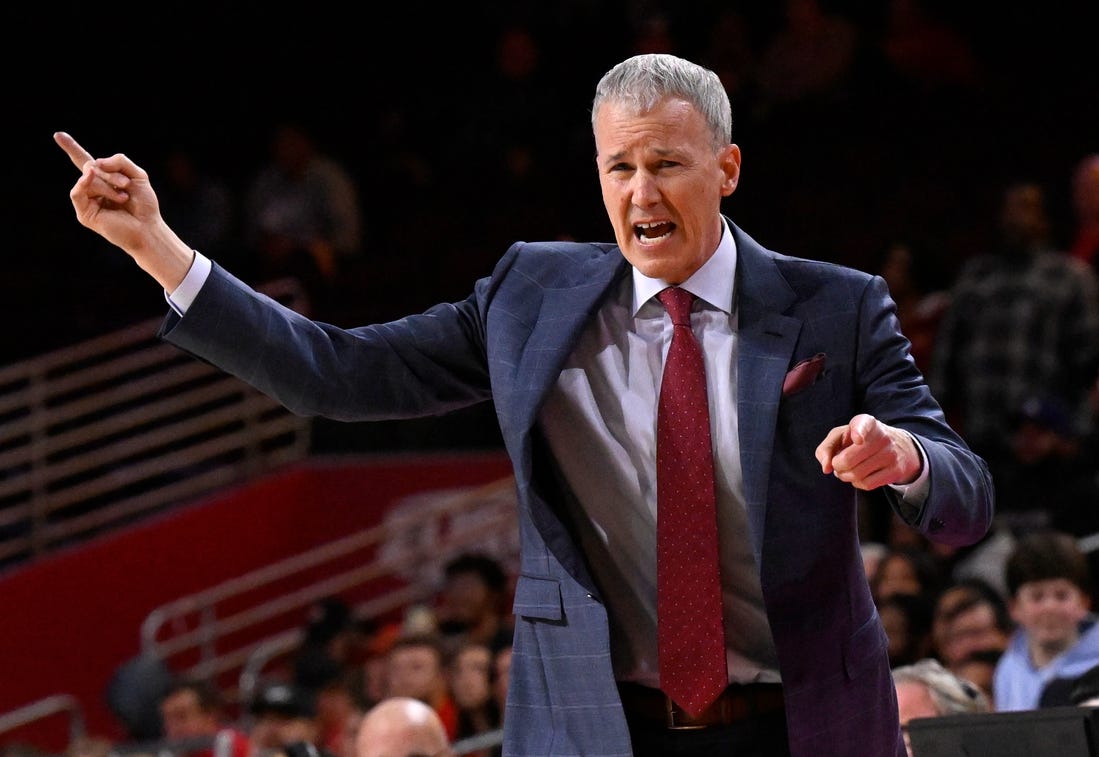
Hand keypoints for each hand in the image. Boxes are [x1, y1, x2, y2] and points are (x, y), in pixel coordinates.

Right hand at [55, 132, 193, 290]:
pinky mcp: (84, 213)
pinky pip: (77, 192)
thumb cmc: (144, 204)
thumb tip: (96, 165)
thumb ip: (120, 161)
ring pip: (88, 178)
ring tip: (123, 196)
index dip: (72, 148)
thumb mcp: (138, 174)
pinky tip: (92, 179)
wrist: (148, 227)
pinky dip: (85, 183)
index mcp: (104, 179)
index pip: (85, 161)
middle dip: (111, 172)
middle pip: (91, 166)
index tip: (58, 135)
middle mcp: (93, 189)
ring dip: (108, 185)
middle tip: (126, 185)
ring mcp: (87, 200)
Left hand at [815, 413, 921, 489]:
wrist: (900, 447)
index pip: (862, 425)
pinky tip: (859, 476)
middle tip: (838, 464)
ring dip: (845, 476)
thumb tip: (826, 468)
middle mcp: (881, 436)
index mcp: (867, 422)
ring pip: (856, 474)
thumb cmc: (860, 441)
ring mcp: (891, 454)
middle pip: (847, 460)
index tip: (857, 440)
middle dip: (837, 466)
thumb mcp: (842, 436)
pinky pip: (867, 484)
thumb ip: (826, 448)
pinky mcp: (896, 470)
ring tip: (847, 470)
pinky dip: (857, 483)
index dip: (858, 433)